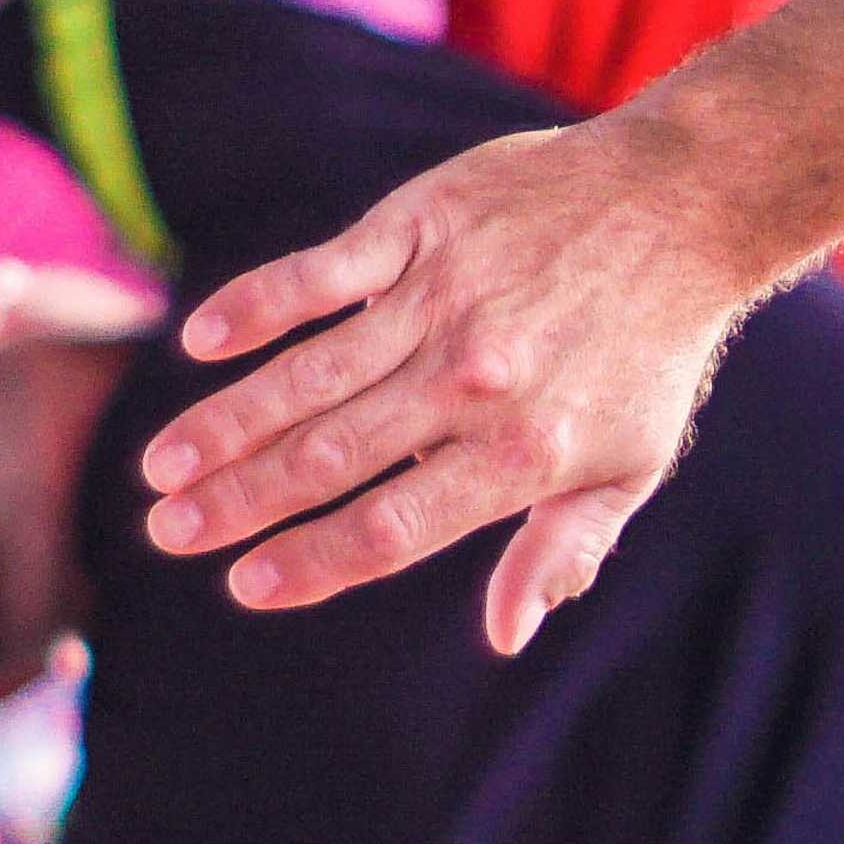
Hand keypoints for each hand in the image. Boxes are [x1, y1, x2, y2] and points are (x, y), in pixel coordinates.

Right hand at [136, 112, 778, 642]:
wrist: (682, 208)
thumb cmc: (650, 354)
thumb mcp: (630, 466)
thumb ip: (562, 549)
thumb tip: (508, 634)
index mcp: (524, 451)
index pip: (395, 526)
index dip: (316, 561)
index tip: (247, 586)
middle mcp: (475, 380)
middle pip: (333, 456)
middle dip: (241, 502)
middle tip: (168, 534)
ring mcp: (442, 298)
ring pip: (309, 373)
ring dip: (227, 423)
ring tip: (161, 469)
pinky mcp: (421, 225)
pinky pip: (322, 272)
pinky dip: (259, 306)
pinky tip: (201, 342)